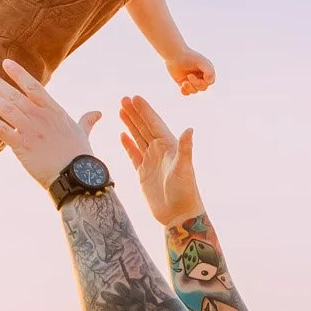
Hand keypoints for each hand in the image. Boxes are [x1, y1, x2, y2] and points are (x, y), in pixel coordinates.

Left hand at [0, 60, 101, 187]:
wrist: (76, 176)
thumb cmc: (80, 155)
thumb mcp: (83, 133)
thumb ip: (86, 120)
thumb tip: (98, 113)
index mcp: (54, 111)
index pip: (33, 87)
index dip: (19, 74)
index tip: (6, 63)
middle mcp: (40, 117)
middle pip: (15, 95)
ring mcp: (31, 131)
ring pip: (6, 109)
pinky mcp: (22, 147)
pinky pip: (2, 131)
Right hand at [119, 94, 203, 225]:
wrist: (178, 213)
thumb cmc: (185, 191)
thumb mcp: (184, 168)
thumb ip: (185, 148)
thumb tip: (190, 129)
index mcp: (170, 146)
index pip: (154, 123)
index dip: (145, 110)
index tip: (135, 97)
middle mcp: (160, 150)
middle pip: (144, 127)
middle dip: (135, 113)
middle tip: (123, 98)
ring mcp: (151, 161)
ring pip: (138, 137)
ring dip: (130, 124)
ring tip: (120, 110)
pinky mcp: (143, 172)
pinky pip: (133, 153)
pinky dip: (128, 144)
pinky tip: (122, 135)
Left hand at [166, 47, 213, 95]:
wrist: (174, 54)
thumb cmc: (188, 57)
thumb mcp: (201, 62)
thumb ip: (209, 71)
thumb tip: (209, 81)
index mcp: (207, 70)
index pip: (210, 82)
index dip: (203, 81)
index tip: (195, 74)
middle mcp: (200, 75)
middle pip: (203, 87)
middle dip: (196, 84)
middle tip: (189, 76)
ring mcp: (192, 80)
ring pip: (195, 91)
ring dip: (190, 88)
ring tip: (184, 82)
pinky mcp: (183, 83)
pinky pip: (187, 92)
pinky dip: (185, 91)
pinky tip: (181, 86)